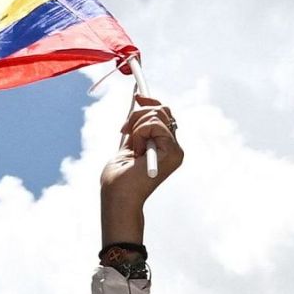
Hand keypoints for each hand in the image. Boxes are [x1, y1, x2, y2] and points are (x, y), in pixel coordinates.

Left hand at [98, 95, 183, 245]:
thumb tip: (138, 103)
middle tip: (124, 129)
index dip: (151, 102)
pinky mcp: (173, 152)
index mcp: (164, 145)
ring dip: (136, 128)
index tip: (137, 96)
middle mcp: (173, 146)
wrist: (118, 197)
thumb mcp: (127, 145)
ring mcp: (176, 149)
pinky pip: (154, 124)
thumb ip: (136, 126)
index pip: (164, 114)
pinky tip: (137, 151)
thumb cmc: (119, 178)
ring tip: (133, 150)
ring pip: (156, 115)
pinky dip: (139, 133)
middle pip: (162, 110)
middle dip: (138, 114)